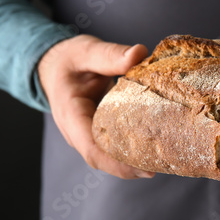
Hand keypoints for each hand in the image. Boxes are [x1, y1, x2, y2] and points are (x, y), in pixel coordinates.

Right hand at [38, 34, 154, 178]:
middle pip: (103, 159)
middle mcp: (77, 131)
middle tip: (164, 164)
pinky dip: (132, 149)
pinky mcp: (98, 130)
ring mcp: (86, 134)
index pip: (92, 148)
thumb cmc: (69, 59)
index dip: (117, 163)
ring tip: (164, 160)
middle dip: (131, 167)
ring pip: (109, 157)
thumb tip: (140, 53)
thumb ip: (110, 55)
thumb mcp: (87, 51)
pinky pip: (113, 146)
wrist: (54, 65)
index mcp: (71, 114)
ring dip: (133, 162)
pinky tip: (155, 147)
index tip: (144, 168)